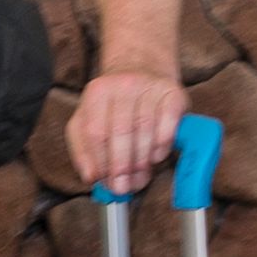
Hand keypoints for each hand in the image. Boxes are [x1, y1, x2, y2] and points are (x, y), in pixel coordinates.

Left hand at [68, 67, 185, 197]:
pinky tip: (155, 157)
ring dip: (142, 160)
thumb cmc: (113, 104)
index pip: (94, 131)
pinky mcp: (173, 93)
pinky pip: (168, 125)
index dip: (99, 161)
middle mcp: (123, 84)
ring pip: (145, 130)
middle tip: (123, 187)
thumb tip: (90, 176)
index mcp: (97, 91)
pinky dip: (162, 146)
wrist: (142, 68)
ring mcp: (150, 86)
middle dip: (121, 166)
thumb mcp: (87, 119)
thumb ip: (82, 149)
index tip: (104, 182)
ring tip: (138, 176)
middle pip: (120, 131)